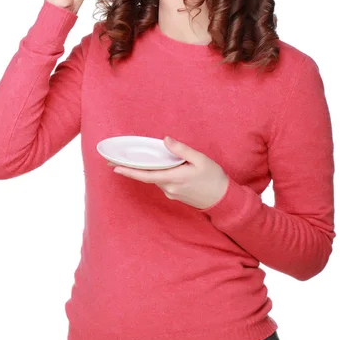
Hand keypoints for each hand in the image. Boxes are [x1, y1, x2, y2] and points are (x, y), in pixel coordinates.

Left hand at [109, 137, 228, 209]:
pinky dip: (157, 174)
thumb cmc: (213, 178)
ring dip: (146, 171)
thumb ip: (181, 150)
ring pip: (155, 179)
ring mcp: (171, 193)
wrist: (223, 199)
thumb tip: (166, 140)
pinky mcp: (175, 194)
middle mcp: (169, 188)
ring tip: (137, 161)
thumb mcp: (200, 159)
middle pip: (147, 177)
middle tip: (115, 163)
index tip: (115, 168)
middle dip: (131, 170)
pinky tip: (159, 167)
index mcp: (174, 178)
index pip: (147, 175)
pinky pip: (162, 182)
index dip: (130, 172)